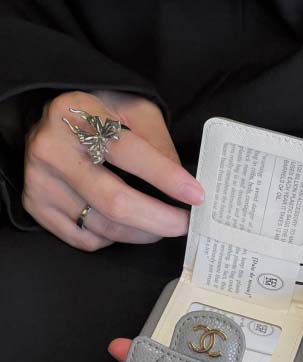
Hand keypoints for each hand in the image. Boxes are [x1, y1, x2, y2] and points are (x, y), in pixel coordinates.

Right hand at [23, 90, 203, 249]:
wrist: (50, 121)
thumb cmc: (98, 114)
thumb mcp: (133, 110)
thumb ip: (159, 144)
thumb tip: (183, 187)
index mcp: (78, 114)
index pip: (130, 153)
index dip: (166, 178)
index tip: (196, 195)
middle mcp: (52, 149)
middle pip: (115, 201)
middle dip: (159, 219)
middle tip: (184, 223)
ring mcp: (40, 182)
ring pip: (104, 227)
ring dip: (142, 232)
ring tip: (160, 224)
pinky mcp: (37, 206)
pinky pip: (85, 239)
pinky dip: (113, 238)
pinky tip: (123, 224)